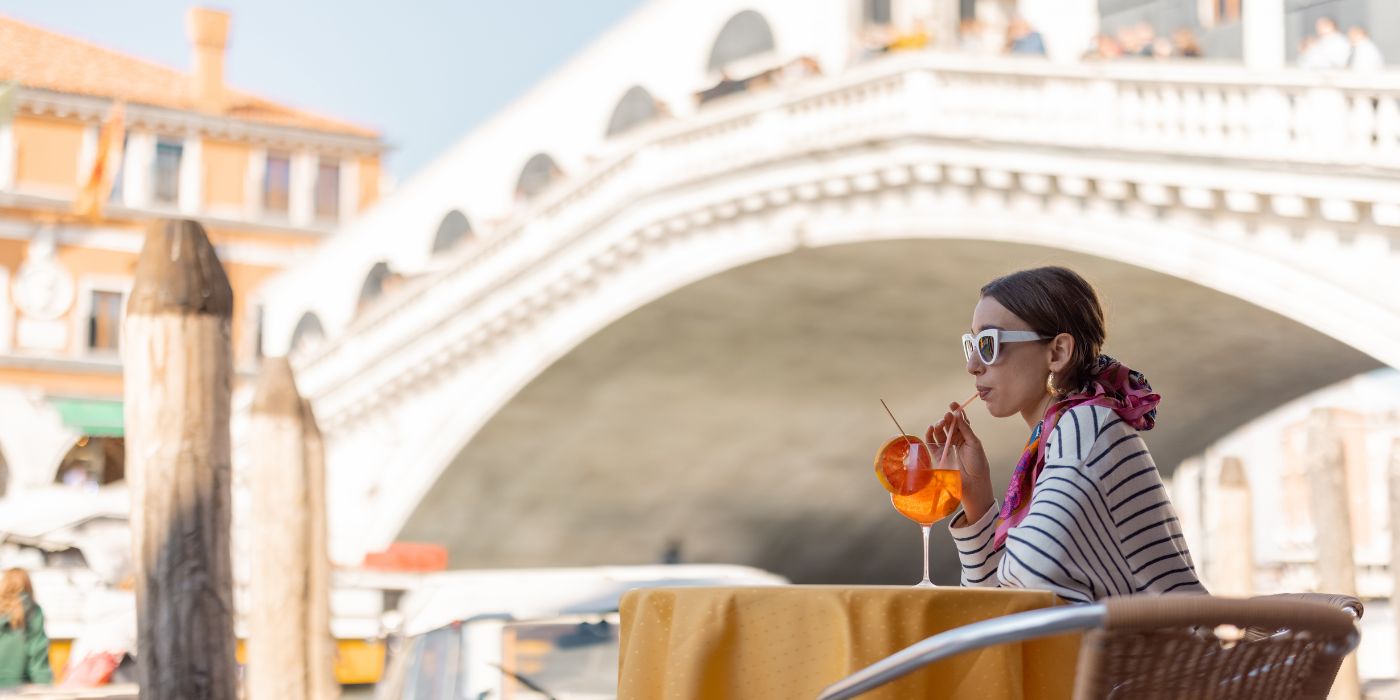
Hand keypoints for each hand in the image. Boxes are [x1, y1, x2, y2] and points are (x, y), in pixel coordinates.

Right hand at [928, 402, 994, 523]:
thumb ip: (965, 429)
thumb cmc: (978, 463)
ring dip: (939, 426)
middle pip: (949, 426)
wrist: (973, 483)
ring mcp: (946, 448)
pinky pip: (931, 443)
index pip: (960, 421)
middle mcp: (956, 440)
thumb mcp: (974, 443)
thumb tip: (957, 415)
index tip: (953, 404)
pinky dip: (930, 435)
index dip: (956, 412)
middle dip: (947, 419)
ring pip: (940, 433)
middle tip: (947, 415)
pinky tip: (931, 428)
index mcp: (966, 436)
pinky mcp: (939, 456)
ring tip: (941, 423)